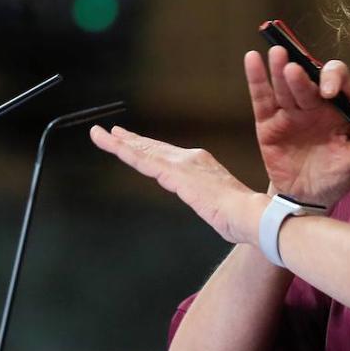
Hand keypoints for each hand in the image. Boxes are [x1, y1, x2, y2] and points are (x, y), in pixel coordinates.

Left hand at [89, 125, 267, 244]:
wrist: (250, 215)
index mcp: (201, 165)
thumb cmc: (242, 217)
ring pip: (142, 151)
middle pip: (151, 148)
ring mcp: (180, 164)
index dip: (148, 148)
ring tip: (99, 135)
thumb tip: (216, 209)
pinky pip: (142, 160)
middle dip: (129, 140)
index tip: (134, 142)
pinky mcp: (173, 173)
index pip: (167, 155)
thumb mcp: (222, 206)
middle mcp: (190, 159)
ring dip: (118, 143)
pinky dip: (123, 150)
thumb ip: (211, 202)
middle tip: (110, 133)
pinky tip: (111, 144)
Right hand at [246, 47, 349, 205]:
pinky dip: (256, 78)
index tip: (329, 94)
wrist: (307, 199)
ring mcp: (289, 111)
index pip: (338, 81)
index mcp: (338, 108)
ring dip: (279, 69)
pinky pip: (262, 98)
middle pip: (307, 82)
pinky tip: (252, 59)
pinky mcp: (267, 122)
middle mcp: (313, 104)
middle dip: (302, 77)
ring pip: (284, 86)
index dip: (334, 80)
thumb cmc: (336, 176)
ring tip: (276, 53)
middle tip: (295, 71)